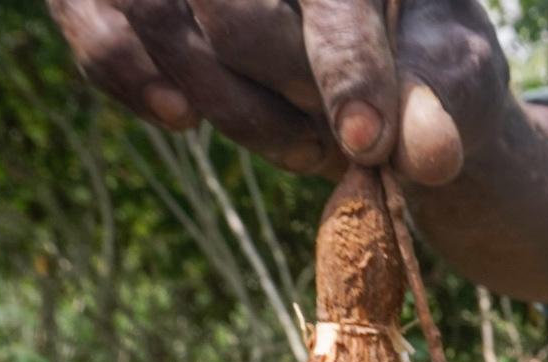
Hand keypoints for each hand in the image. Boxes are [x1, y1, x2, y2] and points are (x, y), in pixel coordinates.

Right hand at [47, 0, 516, 184]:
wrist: (385, 54)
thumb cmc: (425, 55)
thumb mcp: (455, 72)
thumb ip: (441, 102)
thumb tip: (431, 156)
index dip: (347, 67)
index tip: (366, 144)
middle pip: (236, 19)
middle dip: (288, 95)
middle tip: (343, 147)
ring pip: (158, 21)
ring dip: (228, 107)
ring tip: (304, 151)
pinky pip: (92, 27)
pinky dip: (131, 79)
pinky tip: (181, 117)